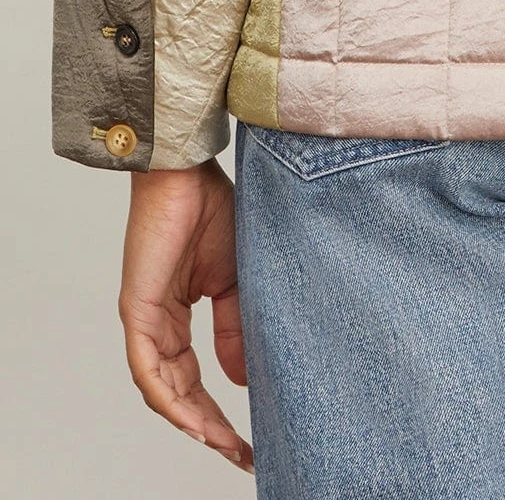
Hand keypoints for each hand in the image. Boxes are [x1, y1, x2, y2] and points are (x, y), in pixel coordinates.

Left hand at [119, 159, 252, 471]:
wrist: (188, 174)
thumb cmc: (210, 211)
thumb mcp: (234, 281)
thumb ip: (234, 329)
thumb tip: (240, 380)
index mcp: (177, 316)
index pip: (194, 377)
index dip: (218, 411)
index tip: (245, 439)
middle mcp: (156, 324)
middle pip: (178, 392)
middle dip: (208, 427)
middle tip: (239, 453)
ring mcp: (144, 320)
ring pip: (162, 389)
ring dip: (192, 421)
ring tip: (224, 445)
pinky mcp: (137, 311)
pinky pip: (148, 369)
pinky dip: (170, 399)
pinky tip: (193, 420)